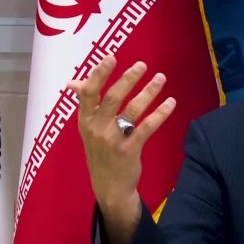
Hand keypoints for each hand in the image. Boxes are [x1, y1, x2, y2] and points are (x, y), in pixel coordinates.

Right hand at [67, 56, 175, 243]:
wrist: (108, 187)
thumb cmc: (99, 152)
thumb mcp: (87, 129)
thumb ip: (84, 104)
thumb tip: (72, 82)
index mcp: (85, 120)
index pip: (89, 93)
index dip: (99, 73)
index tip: (111, 57)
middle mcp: (96, 129)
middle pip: (113, 98)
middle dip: (128, 79)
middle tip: (142, 65)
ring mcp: (113, 140)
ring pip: (132, 111)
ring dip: (148, 92)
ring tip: (161, 78)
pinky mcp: (129, 150)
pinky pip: (147, 127)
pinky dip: (160, 113)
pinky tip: (170, 103)